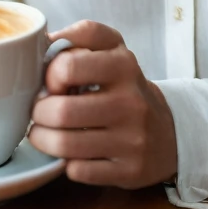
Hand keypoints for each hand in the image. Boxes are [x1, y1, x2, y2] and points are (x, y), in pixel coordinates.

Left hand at [29, 20, 176, 188]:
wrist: (169, 133)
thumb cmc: (126, 88)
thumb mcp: (113, 51)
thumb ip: (80, 37)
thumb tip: (42, 41)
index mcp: (123, 64)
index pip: (67, 65)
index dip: (48, 75)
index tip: (51, 83)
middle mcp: (131, 101)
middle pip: (61, 110)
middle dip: (38, 112)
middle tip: (40, 112)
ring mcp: (132, 139)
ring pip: (65, 144)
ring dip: (42, 139)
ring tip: (43, 133)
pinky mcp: (130, 170)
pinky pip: (78, 171)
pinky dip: (66, 163)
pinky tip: (71, 153)